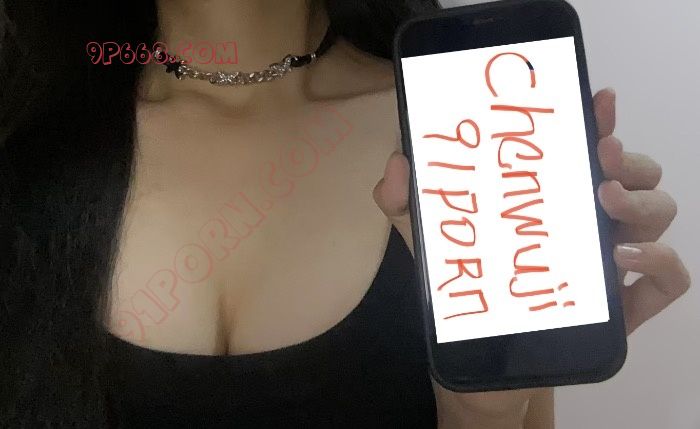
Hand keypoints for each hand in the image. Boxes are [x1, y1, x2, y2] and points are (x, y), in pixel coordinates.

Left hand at [373, 88, 690, 427]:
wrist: (480, 358)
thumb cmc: (467, 286)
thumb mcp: (429, 239)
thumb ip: (405, 201)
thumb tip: (398, 162)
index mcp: (552, 197)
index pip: (586, 148)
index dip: (599, 119)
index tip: (597, 100)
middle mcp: (588, 221)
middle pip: (636, 172)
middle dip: (626, 158)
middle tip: (598, 157)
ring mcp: (612, 262)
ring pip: (659, 212)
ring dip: (642, 201)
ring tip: (603, 202)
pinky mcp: (626, 306)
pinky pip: (671, 279)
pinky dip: (662, 261)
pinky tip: (623, 259)